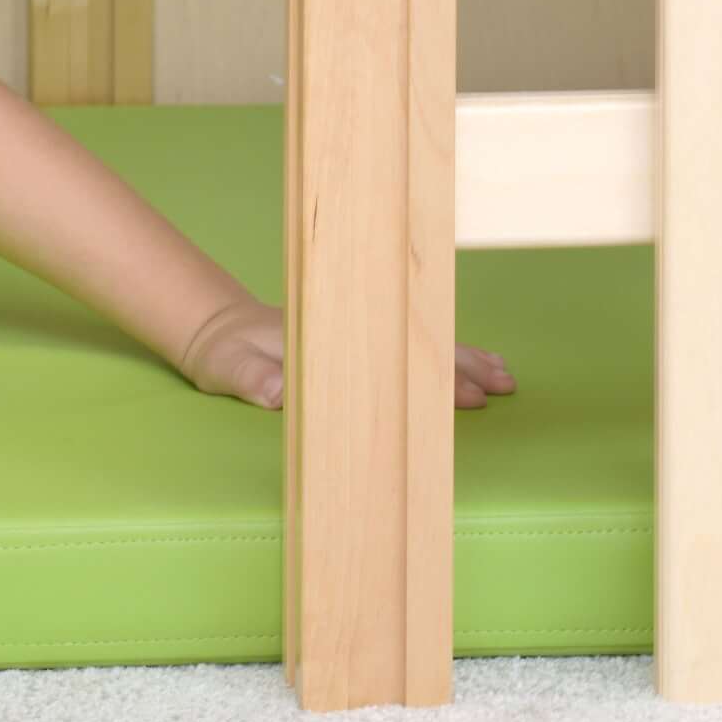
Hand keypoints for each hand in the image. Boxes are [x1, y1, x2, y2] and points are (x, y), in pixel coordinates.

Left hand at [171, 300, 513, 412]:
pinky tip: (472, 363)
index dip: (427, 377)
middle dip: (459, 367)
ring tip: (504, 377)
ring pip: (419, 342)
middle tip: (502, 388)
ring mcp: (360, 331)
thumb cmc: (223, 350)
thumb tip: (276, 391)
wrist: (217, 327)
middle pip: (414, 346)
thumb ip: (251, 376)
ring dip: (461, 358)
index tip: (464, 394)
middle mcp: (353, 328)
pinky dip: (442, 352)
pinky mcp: (360, 338)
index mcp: (328, 336)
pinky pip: (407, 343)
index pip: (388, 358)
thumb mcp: (226, 365)